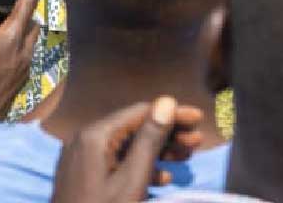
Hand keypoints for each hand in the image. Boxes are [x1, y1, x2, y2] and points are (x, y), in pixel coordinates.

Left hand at [50, 98, 205, 202]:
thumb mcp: (132, 181)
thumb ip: (149, 140)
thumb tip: (166, 101)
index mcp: (95, 136)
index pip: (140, 112)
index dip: (172, 114)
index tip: (198, 119)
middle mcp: (86, 140)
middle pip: (134, 128)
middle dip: (168, 135)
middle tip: (197, 142)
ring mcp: (83, 158)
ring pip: (127, 147)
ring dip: (157, 152)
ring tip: (186, 158)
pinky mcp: (84, 176)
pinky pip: (116, 163)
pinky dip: (139, 167)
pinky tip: (163, 179)